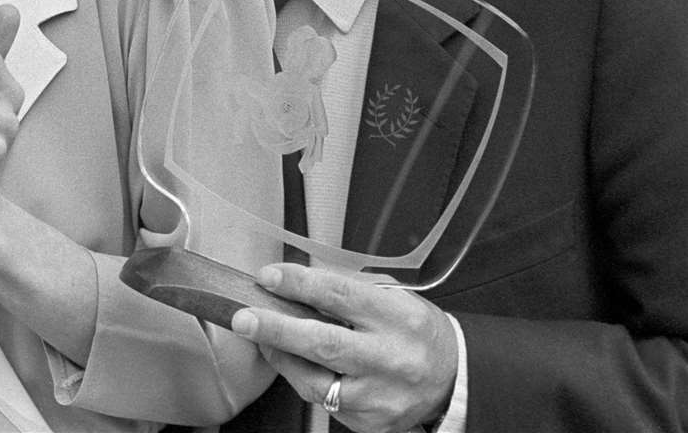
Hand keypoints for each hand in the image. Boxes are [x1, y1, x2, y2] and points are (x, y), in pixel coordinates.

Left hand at [231, 263, 457, 432]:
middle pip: (324, 343)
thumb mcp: (393, 296)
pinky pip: (324, 403)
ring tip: (261, 338)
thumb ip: (346, 288)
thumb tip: (295, 282)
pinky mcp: (371, 422)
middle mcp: (391, 358)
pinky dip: (301, 380)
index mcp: (398, 317)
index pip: (340, 295)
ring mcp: (380, 395)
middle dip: (276, 328)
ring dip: (281, 357)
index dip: (299, 284)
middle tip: (244, 317)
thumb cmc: (416, 331)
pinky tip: (292, 363)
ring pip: (317, 382)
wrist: (453, 377)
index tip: (269, 278)